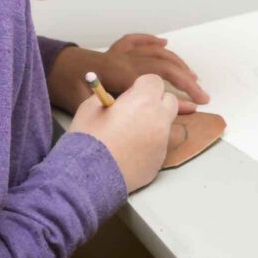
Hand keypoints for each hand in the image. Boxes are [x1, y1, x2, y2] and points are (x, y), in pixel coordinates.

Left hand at [46, 34, 208, 113]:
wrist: (50, 66)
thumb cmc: (64, 86)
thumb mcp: (85, 105)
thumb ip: (111, 111)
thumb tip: (137, 122)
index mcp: (119, 72)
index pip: (156, 84)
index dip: (177, 97)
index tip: (192, 109)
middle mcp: (124, 59)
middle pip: (162, 66)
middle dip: (186, 81)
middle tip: (202, 96)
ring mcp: (119, 52)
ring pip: (155, 53)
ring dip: (176, 62)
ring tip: (192, 76)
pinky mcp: (113, 50)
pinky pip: (136, 41)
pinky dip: (151, 41)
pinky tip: (163, 43)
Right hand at [70, 74, 177, 192]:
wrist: (88, 175)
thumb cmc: (88, 138)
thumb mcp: (91, 106)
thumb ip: (110, 97)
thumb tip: (119, 100)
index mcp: (143, 100)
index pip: (155, 81)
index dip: (142, 86)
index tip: (131, 93)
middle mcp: (159, 119)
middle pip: (169, 101)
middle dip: (155, 102)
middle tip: (135, 110)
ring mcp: (162, 143)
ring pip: (164, 125)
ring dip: (152, 124)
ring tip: (128, 134)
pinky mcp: (159, 162)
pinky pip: (158, 146)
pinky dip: (148, 145)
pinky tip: (128, 152)